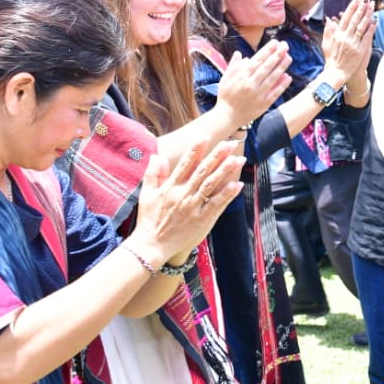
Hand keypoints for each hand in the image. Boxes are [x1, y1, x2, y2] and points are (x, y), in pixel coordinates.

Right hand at [130, 138, 244, 262]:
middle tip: (229, 143)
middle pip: (202, 171)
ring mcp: (193, 207)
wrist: (151, 246)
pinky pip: (217, 205)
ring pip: (211, 185)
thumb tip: (157, 156)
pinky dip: (227, 194)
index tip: (205, 137)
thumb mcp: (146, 194)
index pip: (185, 164)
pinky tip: (237, 184)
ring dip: (225, 171)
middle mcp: (183, 195)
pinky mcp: (202, 220)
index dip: (196, 150)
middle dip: (217, 156)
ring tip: (238, 159)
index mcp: (170, 187)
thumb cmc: (148, 220)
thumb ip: (153, 174)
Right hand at [214, 40, 292, 125]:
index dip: (267, 51)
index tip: (275, 43)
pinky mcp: (263, 104)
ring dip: (281, 67)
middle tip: (285, 46)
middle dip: (277, 55)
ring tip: (289, 57)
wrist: (227, 117)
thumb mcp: (225, 79)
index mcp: (241, 77)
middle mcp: (250, 84)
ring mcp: (258, 94)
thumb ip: (233, 66)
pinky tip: (288, 77)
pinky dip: (282, 85)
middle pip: (266, 67)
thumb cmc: (225, 97)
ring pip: (272, 78)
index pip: (257, 60)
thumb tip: (240, 54)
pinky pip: (275, 93)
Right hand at [321, 0, 375, 85]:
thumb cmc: (331, 60)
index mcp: (337, 35)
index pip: (346, 17)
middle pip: (355, 19)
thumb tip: (329, 20)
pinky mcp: (360, 50)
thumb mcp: (326, 44)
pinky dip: (371, 28)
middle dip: (361, 8)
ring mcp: (353, 43)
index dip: (352, 7)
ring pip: (362, 26)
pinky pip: (367, 37)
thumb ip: (328, 31)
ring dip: (367, 15)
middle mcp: (345, 37)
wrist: (336, 73)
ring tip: (372, 6)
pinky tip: (375, 21)